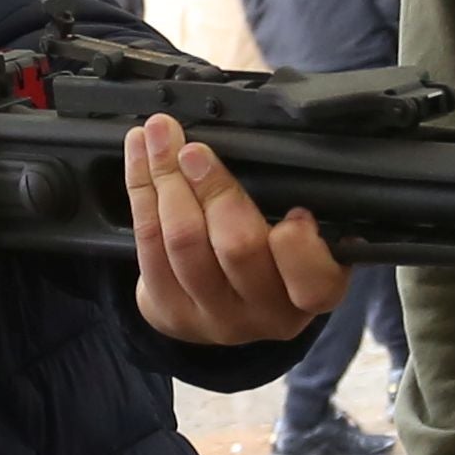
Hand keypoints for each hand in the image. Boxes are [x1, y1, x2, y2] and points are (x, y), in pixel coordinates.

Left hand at [120, 111, 349, 344]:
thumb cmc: (272, 252)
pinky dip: (141, 189)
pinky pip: (148, 243)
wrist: (227, 304)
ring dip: (166, 178)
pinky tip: (140, 155)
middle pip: (237, 248)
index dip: (300, 245)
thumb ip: (295, 196)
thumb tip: (260, 138)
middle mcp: (266, 314)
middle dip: (213, 188)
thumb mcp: (302, 228)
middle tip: (194, 150)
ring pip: (183, 242)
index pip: (312, 280)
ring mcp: (214, 318)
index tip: (296, 209)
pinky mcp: (169, 311)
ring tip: (158, 136)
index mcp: (314, 292)